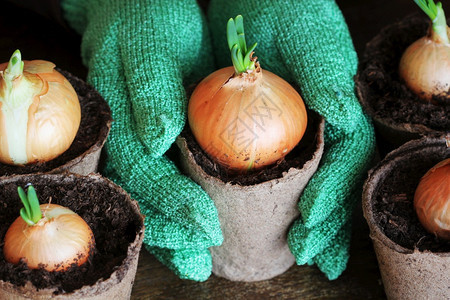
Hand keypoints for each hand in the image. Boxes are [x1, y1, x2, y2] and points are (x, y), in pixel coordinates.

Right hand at [61, 0, 222, 280]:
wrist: (137, 6)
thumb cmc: (148, 17)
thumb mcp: (152, 42)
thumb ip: (151, 88)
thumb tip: (159, 140)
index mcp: (117, 115)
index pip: (142, 168)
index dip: (172, 200)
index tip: (208, 225)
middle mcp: (119, 134)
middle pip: (140, 193)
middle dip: (171, 230)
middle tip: (203, 261)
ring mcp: (130, 138)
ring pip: (146, 194)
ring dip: (170, 230)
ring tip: (198, 262)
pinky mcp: (145, 137)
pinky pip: (156, 179)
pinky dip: (174, 207)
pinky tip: (192, 227)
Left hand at [208, 0, 374, 278]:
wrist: (254, 0)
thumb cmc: (285, 8)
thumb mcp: (307, 33)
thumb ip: (326, 73)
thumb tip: (343, 119)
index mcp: (342, 104)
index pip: (348, 156)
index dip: (334, 189)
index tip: (309, 218)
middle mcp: (327, 124)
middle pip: (336, 180)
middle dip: (326, 220)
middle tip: (305, 251)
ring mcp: (302, 131)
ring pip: (313, 184)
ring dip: (311, 222)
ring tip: (299, 252)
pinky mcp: (275, 131)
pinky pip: (279, 172)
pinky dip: (278, 202)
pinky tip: (272, 224)